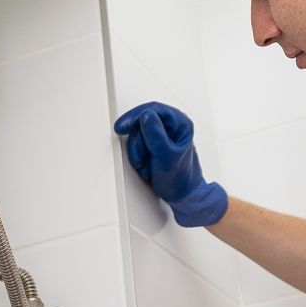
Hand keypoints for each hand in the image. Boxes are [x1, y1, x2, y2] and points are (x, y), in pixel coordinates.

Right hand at [113, 102, 228, 227]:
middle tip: (139, 157)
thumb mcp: (166, 156)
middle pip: (142, 122)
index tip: (123, 127)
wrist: (182, 196)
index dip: (135, 117)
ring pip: (138, 134)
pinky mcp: (154, 145)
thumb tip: (145, 116)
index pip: (153, 110)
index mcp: (180, 123)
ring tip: (147, 165)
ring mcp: (162, 136)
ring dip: (138, 152)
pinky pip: (138, 144)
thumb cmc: (181, 178)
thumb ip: (155, 135)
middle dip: (138, 143)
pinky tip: (146, 165)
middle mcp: (172, 126)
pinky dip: (138, 156)